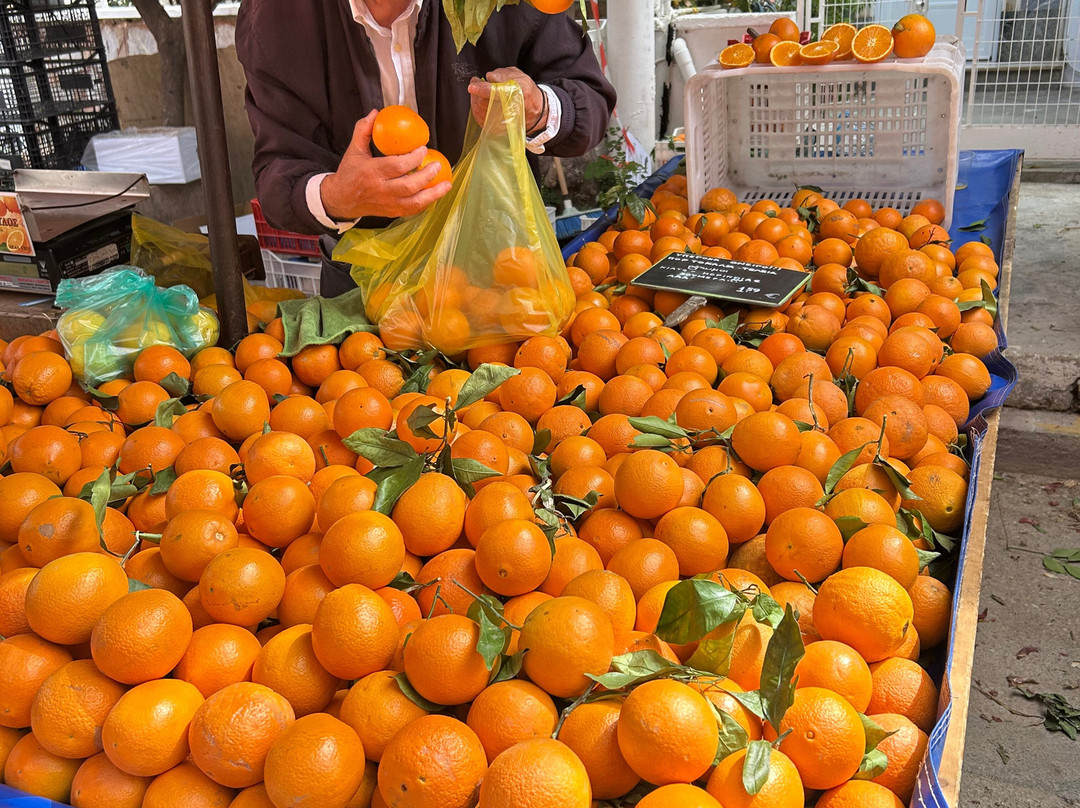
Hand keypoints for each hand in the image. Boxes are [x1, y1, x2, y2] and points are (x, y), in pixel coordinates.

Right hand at [320, 110, 451, 220]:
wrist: (341, 199)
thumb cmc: (350, 172)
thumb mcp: (354, 149)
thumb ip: (364, 130)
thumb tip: (376, 113)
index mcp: (372, 172)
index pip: (397, 166)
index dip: (413, 158)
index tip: (423, 149)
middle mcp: (381, 190)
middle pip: (408, 185)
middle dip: (427, 176)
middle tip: (438, 165)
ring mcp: (387, 203)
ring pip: (414, 202)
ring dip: (433, 194)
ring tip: (446, 184)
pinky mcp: (392, 212)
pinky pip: (413, 210)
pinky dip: (426, 203)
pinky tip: (436, 195)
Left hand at [468, 68, 545, 132]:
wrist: (534, 113)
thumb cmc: (527, 94)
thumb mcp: (521, 77)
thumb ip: (504, 74)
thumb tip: (489, 76)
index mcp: (515, 94)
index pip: (495, 92)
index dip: (482, 89)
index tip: (472, 86)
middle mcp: (507, 110)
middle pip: (483, 102)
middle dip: (476, 91)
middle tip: (476, 82)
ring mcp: (501, 122)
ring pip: (479, 110)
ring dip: (475, 98)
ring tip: (479, 91)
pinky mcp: (495, 128)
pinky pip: (479, 117)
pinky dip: (477, 107)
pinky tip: (481, 101)